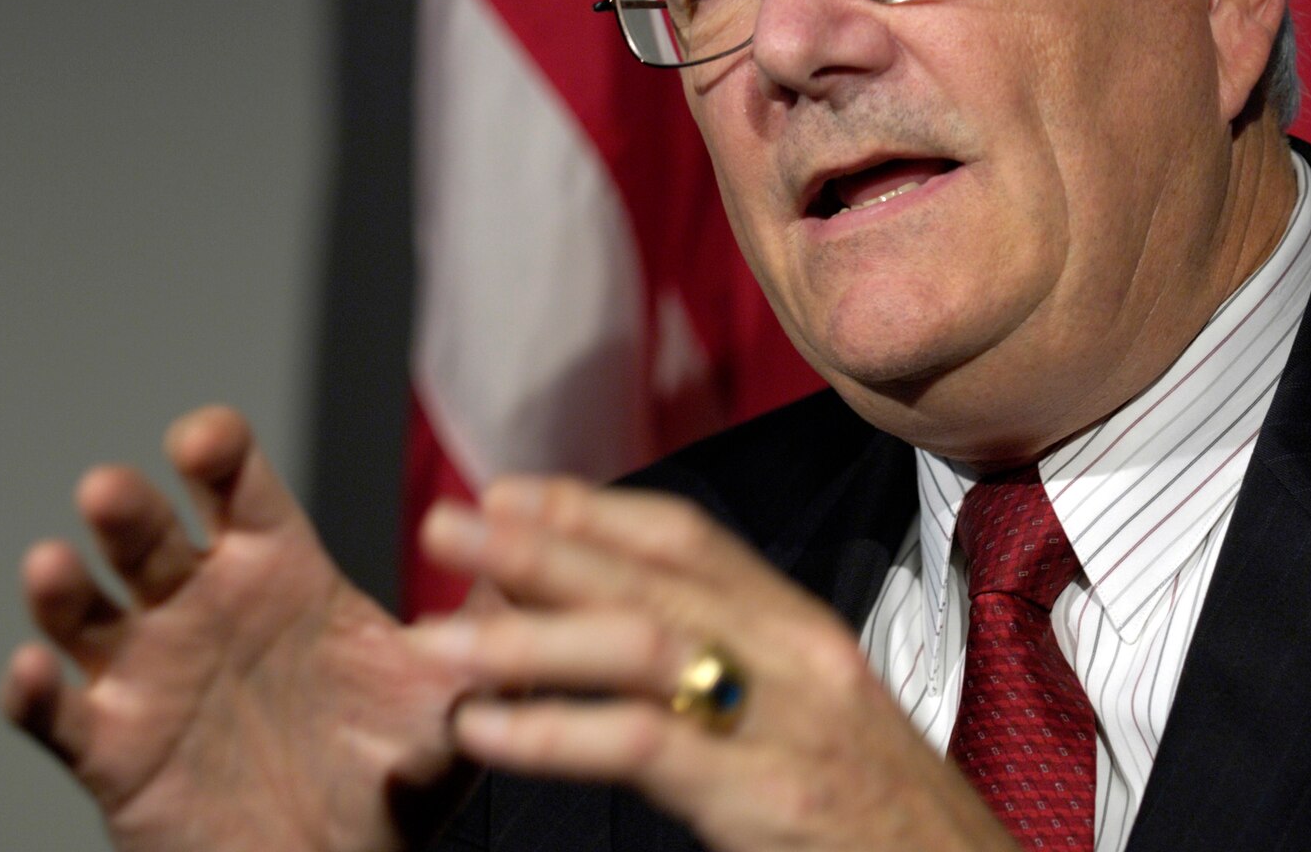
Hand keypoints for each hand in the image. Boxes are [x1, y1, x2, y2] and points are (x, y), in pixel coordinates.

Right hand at [0, 406, 473, 851]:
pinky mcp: (115, 751)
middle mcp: (205, 610)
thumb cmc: (398, 780)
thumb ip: (494, 617)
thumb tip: (534, 535)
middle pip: (152, 539)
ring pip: (88, 616)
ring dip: (64, 588)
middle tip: (115, 489)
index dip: (218, 456)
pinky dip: (35, 695)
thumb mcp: (457, 693)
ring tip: (54, 564)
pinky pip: (60, 718)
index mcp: (281, 577)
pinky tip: (33, 671)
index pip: (242, 494)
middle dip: (129, 509)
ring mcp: (152, 676)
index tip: (206, 437)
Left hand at [412, 478, 1017, 851]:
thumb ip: (727, 672)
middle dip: (541, 544)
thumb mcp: (809, 720)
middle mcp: (801, 653)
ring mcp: (790, 721)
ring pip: (644, 646)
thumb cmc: (876, 818)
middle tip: (444, 524)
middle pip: (655, 576)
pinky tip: (486, 730)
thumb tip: (598, 636)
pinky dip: (554, 733)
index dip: (593, 508)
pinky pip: (645, 747)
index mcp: (803, 630)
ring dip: (529, 635)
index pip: (691, 538)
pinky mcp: (774, 796)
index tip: (506, 492)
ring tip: (434, 637)